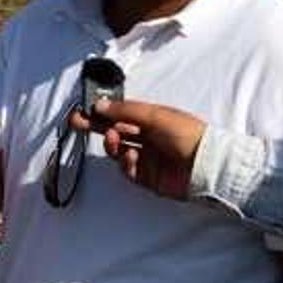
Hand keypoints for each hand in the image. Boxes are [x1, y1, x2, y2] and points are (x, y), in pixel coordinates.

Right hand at [69, 98, 206, 200]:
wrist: (206, 165)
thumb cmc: (188, 134)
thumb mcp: (155, 115)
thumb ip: (125, 111)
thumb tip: (100, 105)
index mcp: (151, 119)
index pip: (120, 114)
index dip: (101, 112)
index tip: (83, 110)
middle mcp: (147, 137)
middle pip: (115, 131)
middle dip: (96, 127)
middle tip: (77, 122)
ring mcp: (147, 158)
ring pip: (118, 151)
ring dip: (113, 145)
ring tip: (114, 139)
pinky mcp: (148, 178)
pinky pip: (128, 170)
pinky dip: (126, 164)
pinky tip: (131, 157)